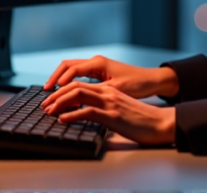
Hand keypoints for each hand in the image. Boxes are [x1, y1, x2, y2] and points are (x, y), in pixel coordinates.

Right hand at [42, 55, 178, 98]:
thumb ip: (95, 93)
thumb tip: (76, 98)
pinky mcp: (98, 71)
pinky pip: (78, 73)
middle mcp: (95, 61)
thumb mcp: (115, 90)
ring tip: (51, 92)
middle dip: (55, 77)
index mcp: (98, 63)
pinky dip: (68, 80)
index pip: (71, 70)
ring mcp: (96, 65)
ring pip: (71, 68)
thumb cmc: (136, 84)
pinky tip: (65, 91)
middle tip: (45, 92)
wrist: (151, 80)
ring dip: (60, 78)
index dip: (60, 81)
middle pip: (67, 65)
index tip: (51, 92)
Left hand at [42, 82, 175, 145]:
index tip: (52, 98)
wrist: (161, 122)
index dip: (63, 89)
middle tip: (45, 104)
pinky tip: (63, 119)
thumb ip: (106, 107)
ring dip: (60, 102)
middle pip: (75, 85)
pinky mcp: (113, 114)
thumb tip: (91, 113)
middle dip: (56, 94)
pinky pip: (88, 111)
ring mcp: (110, 102)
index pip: (80, 82)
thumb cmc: (142, 118)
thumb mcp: (121, 108)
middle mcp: (108, 92)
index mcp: (109, 89)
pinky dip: (72, 114)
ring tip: (49, 110)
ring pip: (78, 94)